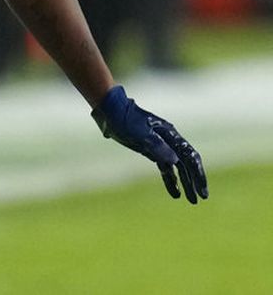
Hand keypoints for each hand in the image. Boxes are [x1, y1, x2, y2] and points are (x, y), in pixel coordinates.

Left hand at [91, 85, 207, 202]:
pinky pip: (165, 167)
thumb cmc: (125, 119)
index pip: (190, 156)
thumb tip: (176, 161)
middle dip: (195, 181)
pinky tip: (175, 193)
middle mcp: (169, 140)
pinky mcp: (150, 150)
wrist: (110, 111)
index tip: (202, 190)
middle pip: (187, 163)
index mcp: (170, 134)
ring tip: (191, 200)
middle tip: (201, 198)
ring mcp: (160, 146)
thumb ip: (157, 146)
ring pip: (177, 167)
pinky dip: (170, 180)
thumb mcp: (140, 133)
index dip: (198, 174)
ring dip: (185, 182)